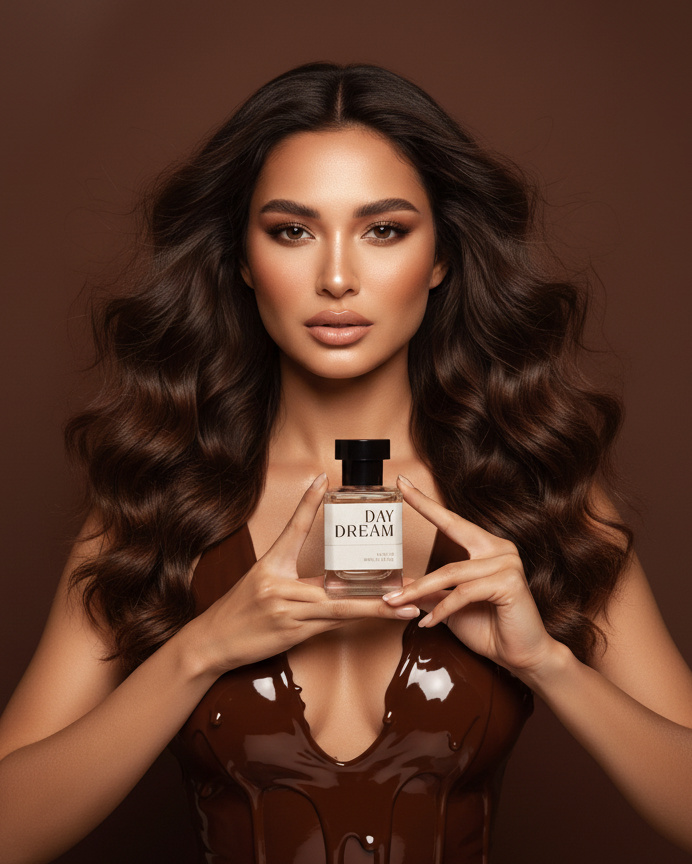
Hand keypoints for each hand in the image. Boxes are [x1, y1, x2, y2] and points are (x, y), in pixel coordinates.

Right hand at [192, 473, 420, 675]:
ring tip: (405, 605)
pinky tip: (382, 617)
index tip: (323, 479)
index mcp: (270, 565)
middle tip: (406, 578)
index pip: (293, 528)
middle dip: (373, 584)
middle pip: (334, 583)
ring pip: (339, 607)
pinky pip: (330, 624)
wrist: (211, 643)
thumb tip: (331, 577)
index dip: (307, 503)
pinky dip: (356, 619)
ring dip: (376, 608)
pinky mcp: (289, 632)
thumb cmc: (238, 610)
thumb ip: (291, 577)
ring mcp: (284, 610)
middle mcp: (277, 585)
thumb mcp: (260, 582)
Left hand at [382, 475, 559, 677]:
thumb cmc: (489, 630)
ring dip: (419, 590)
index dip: (428, 504)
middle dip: (425, 506)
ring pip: (450, 573)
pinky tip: (429, 623)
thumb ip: (430, 591)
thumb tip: (400, 583)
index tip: (404, 484)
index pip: (454, 522)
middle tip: (401, 488)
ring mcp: (508, 563)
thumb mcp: (450, 607)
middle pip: (453, 529)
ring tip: (395, 602)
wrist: (521, 657)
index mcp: (488, 548)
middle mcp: (500, 549)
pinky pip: (463, 593)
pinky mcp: (510, 583)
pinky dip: (442, 610)